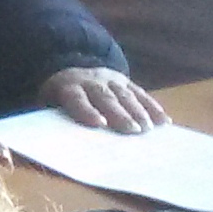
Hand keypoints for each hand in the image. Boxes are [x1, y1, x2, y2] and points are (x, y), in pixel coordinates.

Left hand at [43, 66, 165, 134]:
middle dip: (120, 114)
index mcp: (68, 87)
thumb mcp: (49, 103)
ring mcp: (110, 79)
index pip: (77, 99)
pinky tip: (163, 120)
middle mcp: (91, 81)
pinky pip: (140, 93)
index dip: (87, 110)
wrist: (70, 69)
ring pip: (125, 94)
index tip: (99, 124)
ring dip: (139, 112)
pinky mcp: (125, 81)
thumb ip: (54, 118)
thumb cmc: (59, 97)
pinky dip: (153, 106)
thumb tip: (57, 142)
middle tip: (133, 130)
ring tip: (148, 128)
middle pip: (106, 97)